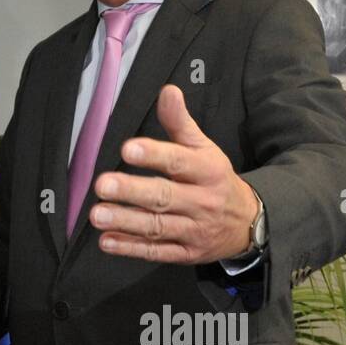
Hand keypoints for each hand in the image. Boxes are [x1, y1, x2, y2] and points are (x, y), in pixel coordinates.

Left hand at [89, 84, 257, 264]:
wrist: (248, 224)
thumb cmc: (215, 179)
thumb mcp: (204, 149)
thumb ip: (181, 123)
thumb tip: (167, 90)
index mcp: (207, 171)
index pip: (179, 161)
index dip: (154, 154)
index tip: (128, 148)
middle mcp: (201, 201)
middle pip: (164, 196)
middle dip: (133, 191)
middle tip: (102, 185)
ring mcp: (194, 230)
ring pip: (158, 226)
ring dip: (126, 222)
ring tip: (97, 214)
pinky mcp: (186, 254)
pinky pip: (157, 252)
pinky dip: (131, 248)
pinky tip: (108, 241)